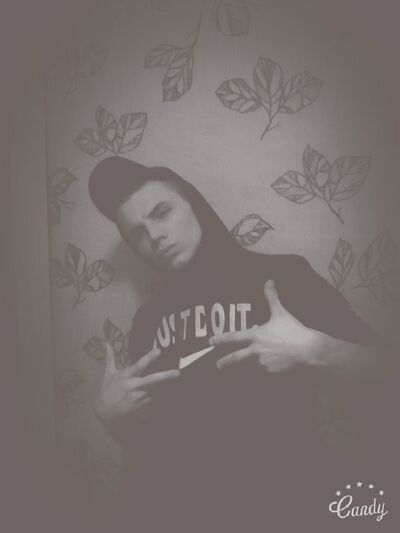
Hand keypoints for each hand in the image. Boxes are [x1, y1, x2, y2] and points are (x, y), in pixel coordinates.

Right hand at [93, 343, 179, 421]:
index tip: (158, 351)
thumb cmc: (108, 389)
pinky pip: (154, 397)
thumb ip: (110, 357)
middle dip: (165, 377)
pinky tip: (159, 391)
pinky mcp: (142, 405)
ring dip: (163, 385)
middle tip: (178, 373)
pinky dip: (157, 393)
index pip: (139, 365)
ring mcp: (139, 397)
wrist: (105, 411)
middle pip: (152, 380)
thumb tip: (106, 343)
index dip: (149, 358)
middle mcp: (134, 386)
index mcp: (126, 376)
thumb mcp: (109, 373)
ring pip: (156, 389)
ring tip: (171, 379)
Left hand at [210, 279, 325, 371]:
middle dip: (225, 362)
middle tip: (218, 365)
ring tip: (242, 369)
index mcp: (256, 335)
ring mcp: (262, 364)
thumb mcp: (281, 313)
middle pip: (235, 359)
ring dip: (245, 367)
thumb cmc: (293, 331)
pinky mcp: (271, 373)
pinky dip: (264, 370)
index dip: (220, 339)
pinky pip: (264, 372)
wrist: (308, 351)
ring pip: (249, 367)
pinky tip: (268, 369)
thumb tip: (268, 281)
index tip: (210, 341)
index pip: (233, 337)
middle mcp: (255, 351)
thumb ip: (272, 298)